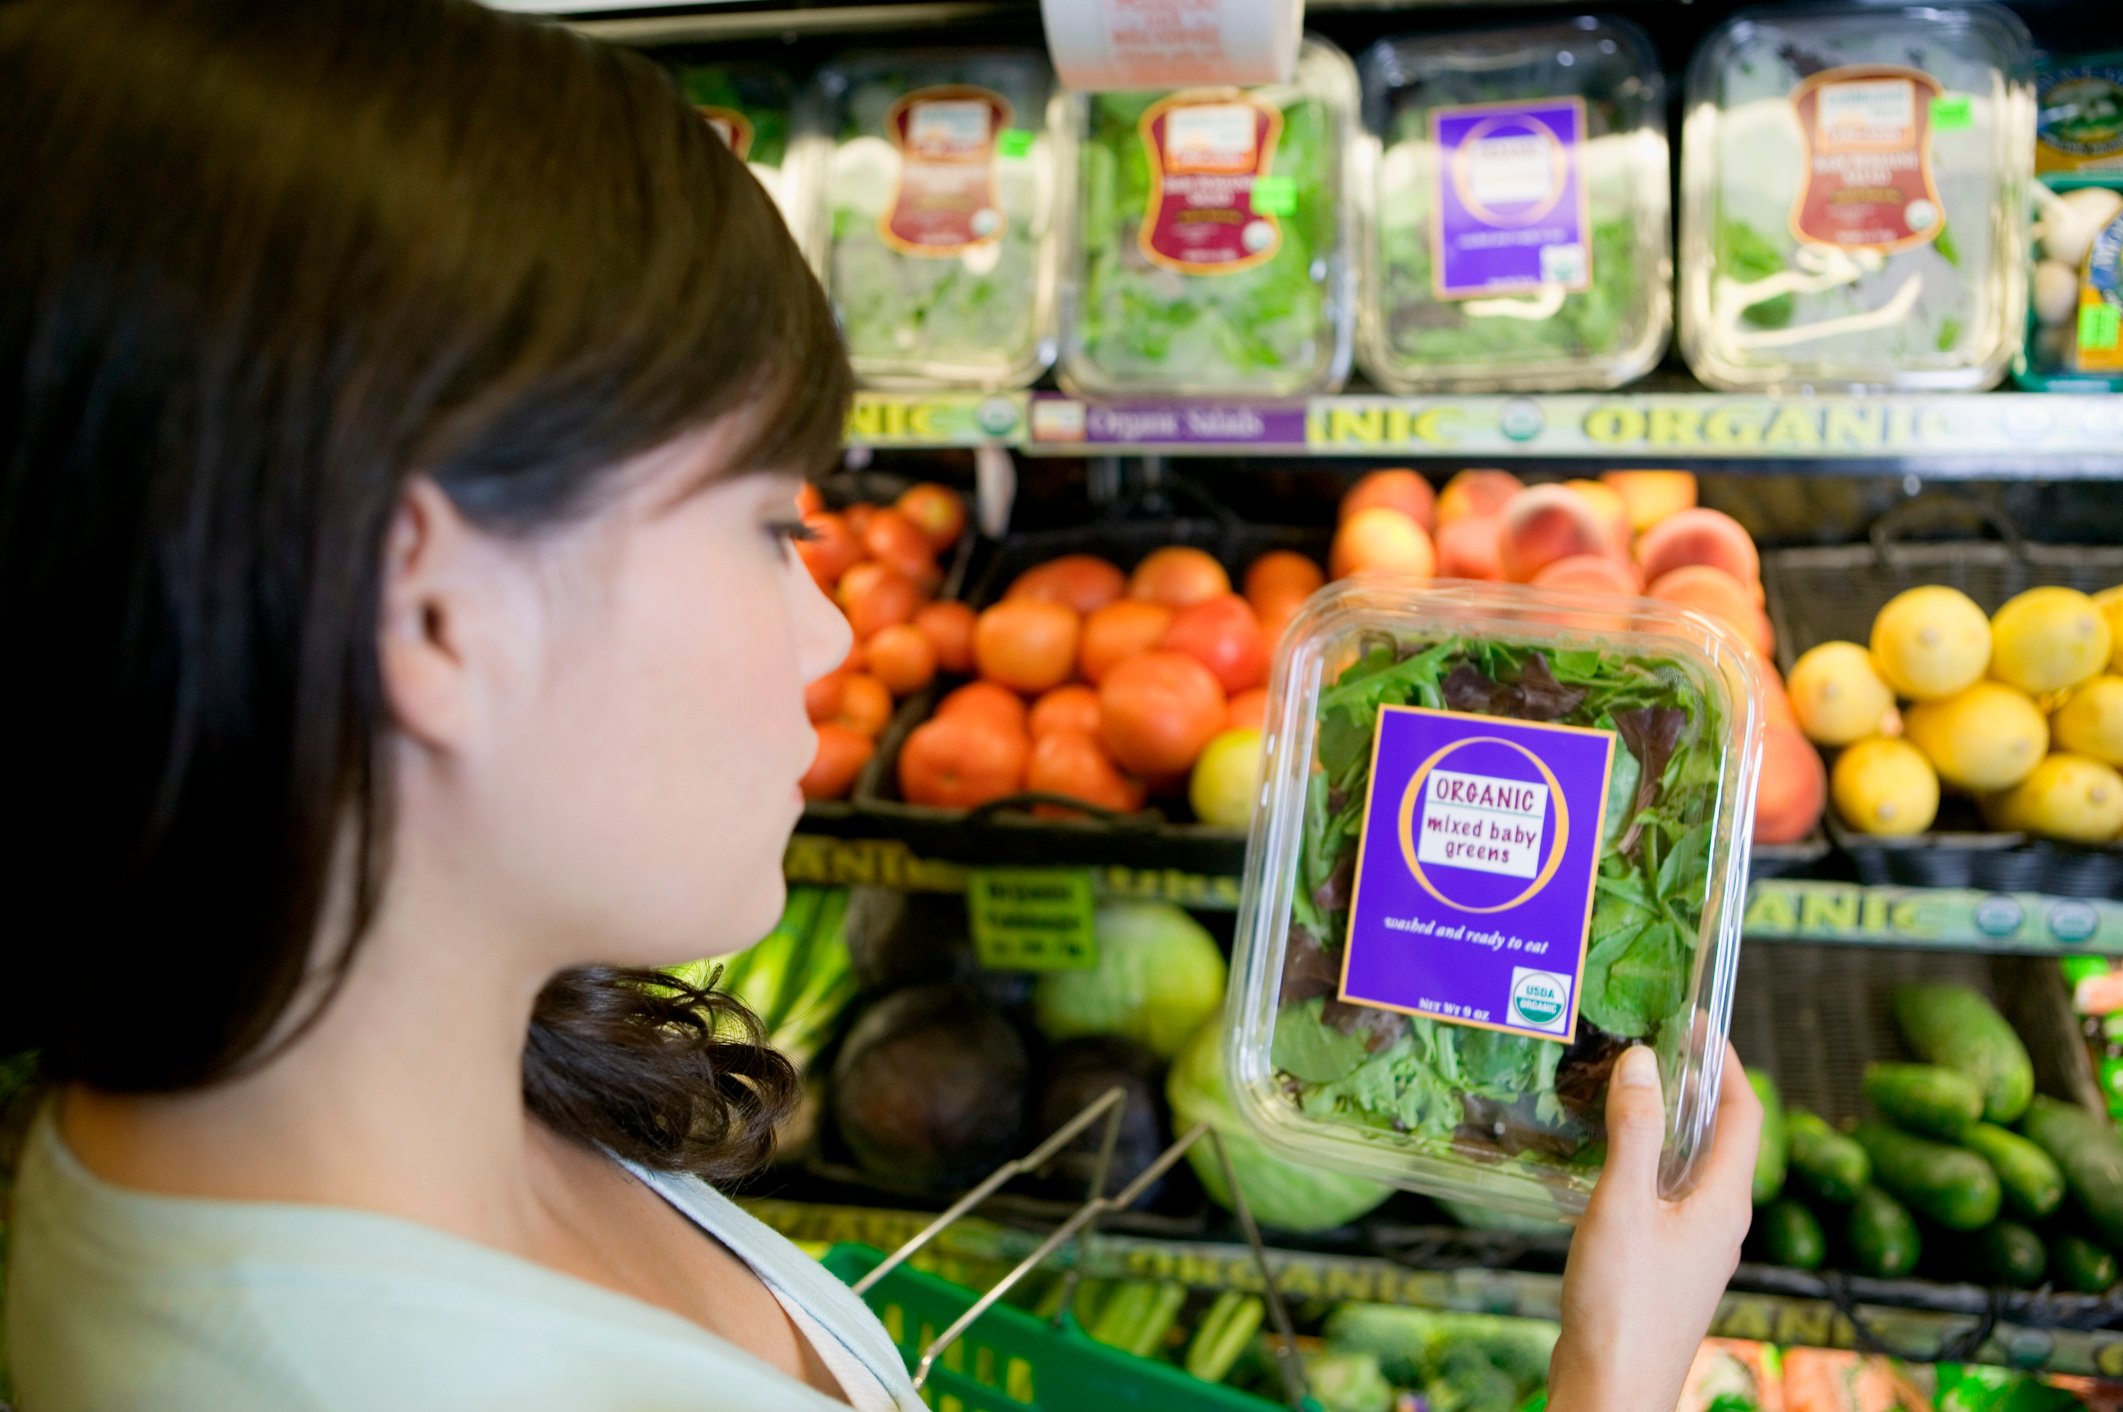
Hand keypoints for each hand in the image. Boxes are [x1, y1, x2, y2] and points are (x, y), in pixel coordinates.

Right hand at [1547, 1042, 1760, 1411]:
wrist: (1612, 1390)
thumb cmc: (1623, 1305)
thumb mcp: (1622, 1207)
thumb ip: (1633, 1133)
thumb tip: (1643, 1061)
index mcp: (1725, 1203)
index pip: (1744, 1114)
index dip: (1726, 1062)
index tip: (1696, 1020)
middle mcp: (1720, 1222)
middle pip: (1721, 1137)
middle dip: (1693, 1086)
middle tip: (1652, 1043)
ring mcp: (1695, 1247)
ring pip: (1691, 1167)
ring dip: (1666, 1124)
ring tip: (1625, 1088)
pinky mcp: (1666, 1266)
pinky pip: (1667, 1195)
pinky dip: (1645, 1161)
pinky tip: (1606, 1158)